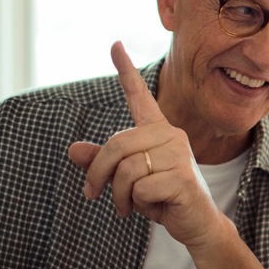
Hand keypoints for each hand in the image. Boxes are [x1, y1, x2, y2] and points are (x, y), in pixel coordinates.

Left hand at [67, 41, 224, 247]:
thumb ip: (102, 162)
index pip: (140, 96)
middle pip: (117, 144)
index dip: (126, 70)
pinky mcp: (183, 178)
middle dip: (98, 173)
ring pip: (127, 169)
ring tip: (127, 206)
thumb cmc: (162, 197)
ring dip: (118, 194)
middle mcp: (171, 136)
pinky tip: (150, 208)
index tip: (115, 45)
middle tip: (93, 194)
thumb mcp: (127, 179)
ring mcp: (180, 155)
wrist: (197, 223)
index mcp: (158, 131)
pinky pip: (141, 187)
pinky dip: (136, 204)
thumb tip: (72, 149)